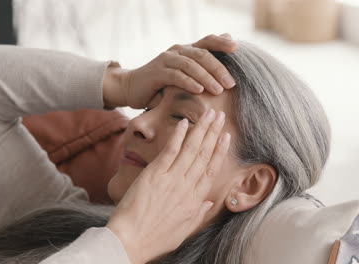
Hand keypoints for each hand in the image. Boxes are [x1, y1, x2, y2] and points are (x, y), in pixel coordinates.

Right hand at [103, 33, 237, 108]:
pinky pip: (175, 76)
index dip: (222, 42)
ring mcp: (166, 60)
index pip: (207, 41)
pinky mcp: (156, 73)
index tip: (237, 48)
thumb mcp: (183, 76)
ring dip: (206, 78)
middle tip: (231, 83)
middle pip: (202, 54)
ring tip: (219, 90)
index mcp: (185, 50)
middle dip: (219, 69)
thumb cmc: (161, 84)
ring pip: (190, 65)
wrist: (131, 88)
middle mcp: (177, 51)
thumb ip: (201, 68)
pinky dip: (189, 82)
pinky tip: (199, 91)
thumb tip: (223, 66)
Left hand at [106, 109, 230, 263]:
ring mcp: (171, 179)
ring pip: (191, 149)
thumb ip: (198, 214)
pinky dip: (178, 136)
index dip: (220, 151)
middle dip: (213, 133)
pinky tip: (184, 123)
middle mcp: (187, 186)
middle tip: (220, 116)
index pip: (211, 169)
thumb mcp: (184, 231)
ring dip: (201, 129)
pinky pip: (170, 150)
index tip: (227, 137)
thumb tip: (208, 202)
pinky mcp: (154, 174)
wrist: (131, 241)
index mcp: (195, 200)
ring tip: (209, 114)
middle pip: (204, 154)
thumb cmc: (155, 239)